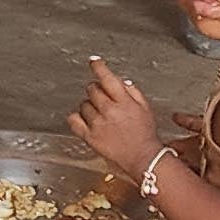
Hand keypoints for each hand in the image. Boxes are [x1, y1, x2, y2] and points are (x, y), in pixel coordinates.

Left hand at [70, 57, 160, 178]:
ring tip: (101, 116)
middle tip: (104, 100)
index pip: (107, 78)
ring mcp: (98, 124)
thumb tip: (120, 81)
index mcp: (124, 102)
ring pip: (83, 104)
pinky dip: (76, 118)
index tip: (94, 62)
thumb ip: (132, 92)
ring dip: (90, 106)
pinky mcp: (90, 137)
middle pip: (92, 89)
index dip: (99, 67)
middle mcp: (109, 111)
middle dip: (97, 91)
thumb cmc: (145, 135)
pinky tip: (84, 120)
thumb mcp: (145, 108)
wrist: (143, 158)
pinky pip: (73, 120)